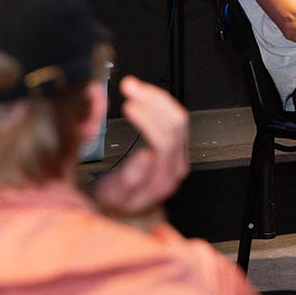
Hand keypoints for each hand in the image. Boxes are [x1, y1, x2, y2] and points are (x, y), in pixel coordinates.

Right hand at [92, 75, 188, 223]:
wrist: (130, 209)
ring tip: (133, 85)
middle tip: (129, 87)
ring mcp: (181, 156)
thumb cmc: (118, 201)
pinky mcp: (180, 146)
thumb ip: (130, 178)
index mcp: (161, 179)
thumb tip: (145, 155)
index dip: (148, 121)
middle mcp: (176, 167)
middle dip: (151, 101)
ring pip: (178, 119)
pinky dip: (160, 102)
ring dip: (156, 98)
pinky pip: (177, 118)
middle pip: (174, 126)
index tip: (129, 105)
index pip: (164, 144)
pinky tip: (145, 93)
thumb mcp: (114, 195)